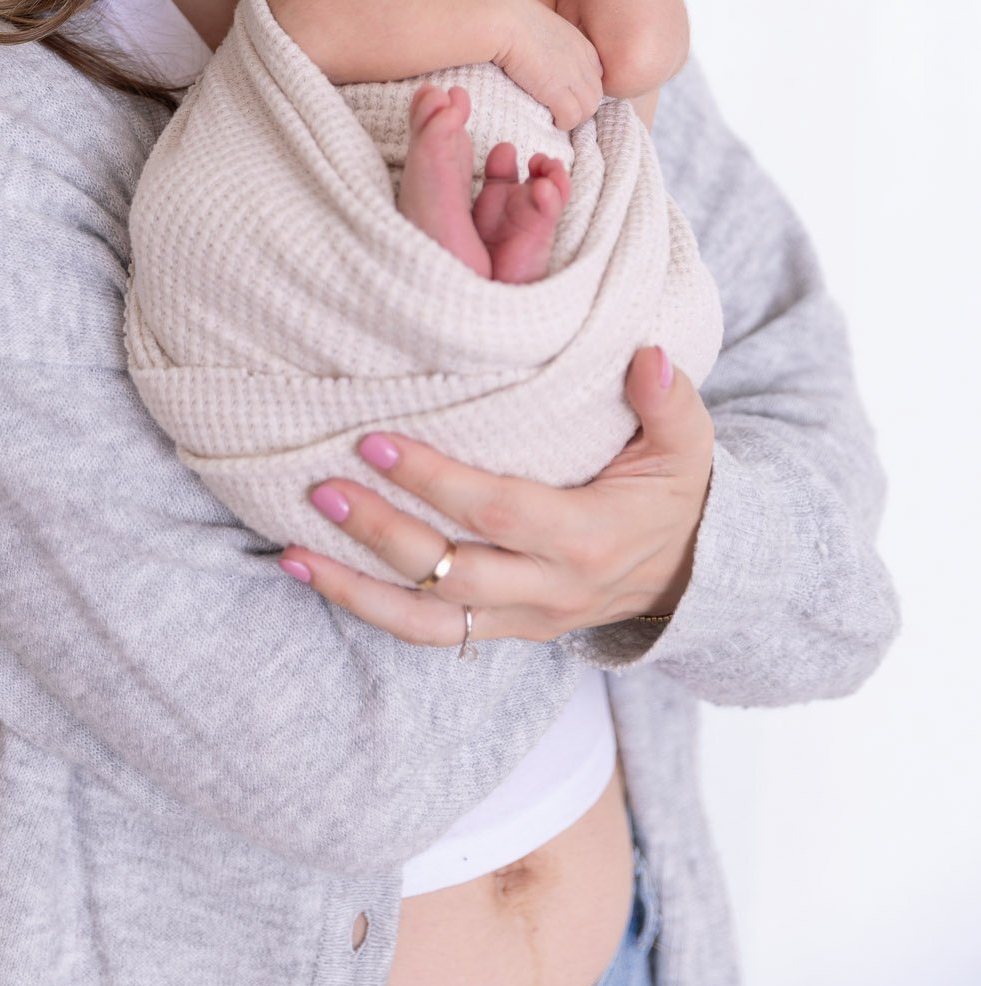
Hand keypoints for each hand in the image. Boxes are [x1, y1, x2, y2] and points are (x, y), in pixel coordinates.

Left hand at [278, 347, 714, 646]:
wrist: (692, 574)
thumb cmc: (676, 492)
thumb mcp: (689, 444)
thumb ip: (669, 398)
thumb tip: (645, 353)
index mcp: (588, 537)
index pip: (497, 511)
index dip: (434, 481)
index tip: (375, 442)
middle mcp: (550, 589)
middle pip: (451, 572)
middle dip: (379, 533)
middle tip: (320, 486)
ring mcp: (524, 619)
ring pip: (428, 620)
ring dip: (355, 588)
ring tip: (293, 550)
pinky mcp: (503, 630)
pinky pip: (429, 632)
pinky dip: (369, 609)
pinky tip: (314, 574)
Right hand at [494, 0, 602, 128]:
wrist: (504, 21)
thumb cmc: (512, 19)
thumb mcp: (544, 26)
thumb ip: (551, 42)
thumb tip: (541, 55)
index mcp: (581, 44)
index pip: (596, 74)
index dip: (583, 87)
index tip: (566, 93)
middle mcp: (583, 61)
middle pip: (595, 94)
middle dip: (581, 106)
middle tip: (560, 111)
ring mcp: (573, 77)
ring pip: (588, 109)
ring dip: (574, 117)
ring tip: (556, 117)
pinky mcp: (559, 92)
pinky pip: (572, 117)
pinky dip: (564, 122)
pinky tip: (551, 119)